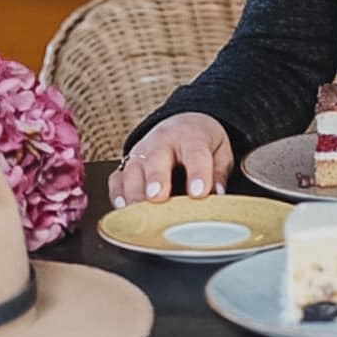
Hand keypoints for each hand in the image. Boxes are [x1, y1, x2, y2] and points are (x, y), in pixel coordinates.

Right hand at [109, 113, 233, 207]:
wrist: (182, 122)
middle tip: (158, 197)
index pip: (195, 154)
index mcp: (190, 136)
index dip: (198, 174)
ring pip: (132, 171)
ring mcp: (140, 152)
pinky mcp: (126, 165)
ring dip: (134, 193)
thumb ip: (219, 173)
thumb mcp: (220, 151)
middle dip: (156, 179)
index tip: (199, 192)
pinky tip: (123, 208)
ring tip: (139, 213)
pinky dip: (117, 194)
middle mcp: (161, 142)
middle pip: (156, 160)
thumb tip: (217, 195)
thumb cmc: (200, 141)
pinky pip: (117, 179)